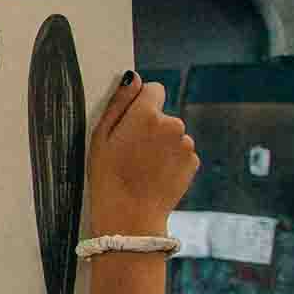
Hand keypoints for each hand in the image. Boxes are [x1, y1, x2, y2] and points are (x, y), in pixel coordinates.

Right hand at [87, 73, 198, 237]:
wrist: (130, 215)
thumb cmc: (107, 176)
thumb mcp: (100, 136)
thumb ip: (119, 102)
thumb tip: (133, 77)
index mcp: (147, 114)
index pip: (154, 89)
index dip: (140, 104)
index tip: (129, 122)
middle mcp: (172, 124)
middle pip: (163, 115)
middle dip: (150, 127)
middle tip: (130, 151)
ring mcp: (185, 144)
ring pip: (172, 135)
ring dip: (161, 145)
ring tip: (141, 166)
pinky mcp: (193, 161)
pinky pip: (180, 153)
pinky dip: (170, 160)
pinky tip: (154, 175)